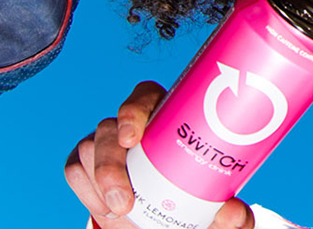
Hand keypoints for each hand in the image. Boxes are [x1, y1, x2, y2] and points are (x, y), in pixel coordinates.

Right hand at [62, 82, 256, 228]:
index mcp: (164, 116)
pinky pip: (75, 170)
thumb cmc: (190, 194)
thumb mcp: (210, 203)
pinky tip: (106, 211)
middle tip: (125, 203)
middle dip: (110, 165)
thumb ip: (227, 210)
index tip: (133, 139)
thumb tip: (236, 216)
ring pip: (90, 150)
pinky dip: (87, 193)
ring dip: (100, 185)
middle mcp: (131, 124)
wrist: (162, 213)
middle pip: (109, 127)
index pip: (144, 96)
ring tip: (121, 212)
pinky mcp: (85, 161)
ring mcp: (105, 141)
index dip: (134, 110)